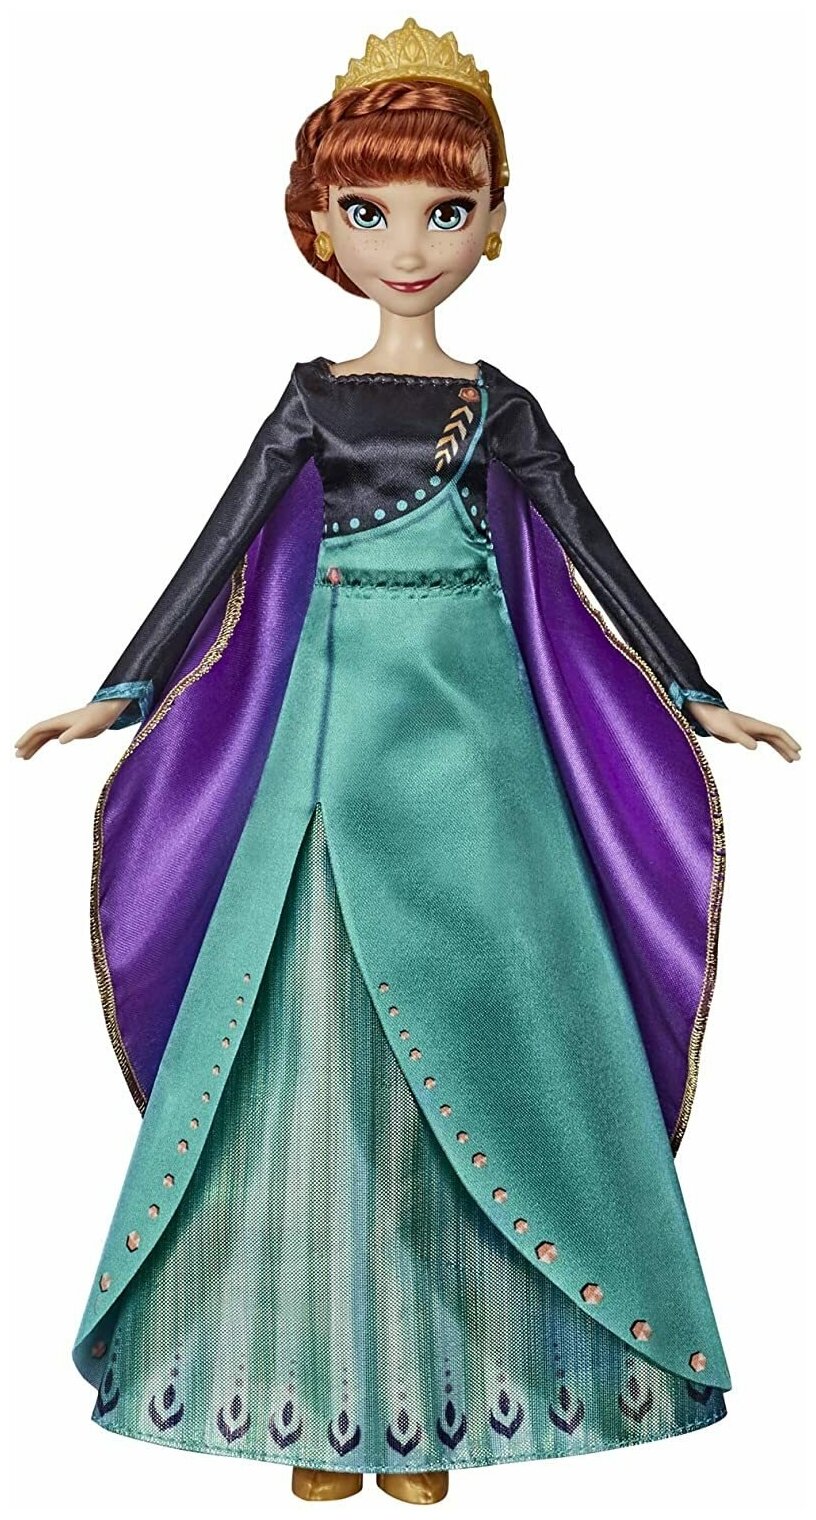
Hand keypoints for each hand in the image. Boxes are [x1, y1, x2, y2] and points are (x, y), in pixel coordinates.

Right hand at [14, 699, 131, 758]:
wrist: (107, 711)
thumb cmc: (98, 717)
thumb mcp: (87, 726)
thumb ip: (73, 733)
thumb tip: (59, 740)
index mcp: (60, 721)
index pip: (38, 729)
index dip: (27, 737)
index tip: (18, 746)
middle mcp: (58, 724)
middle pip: (37, 734)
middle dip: (27, 744)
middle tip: (17, 756)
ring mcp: (62, 727)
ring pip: (42, 737)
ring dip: (32, 746)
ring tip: (23, 757)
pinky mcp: (67, 731)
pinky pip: (49, 738)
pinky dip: (41, 745)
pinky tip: (36, 751)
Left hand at [687, 701, 801, 761]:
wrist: (707, 715)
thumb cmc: (717, 721)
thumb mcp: (729, 731)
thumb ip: (742, 738)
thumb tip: (756, 747)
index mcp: (755, 725)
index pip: (777, 733)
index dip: (788, 741)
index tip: (797, 750)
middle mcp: (756, 727)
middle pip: (777, 738)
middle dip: (788, 747)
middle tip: (797, 759)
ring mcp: (751, 731)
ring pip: (772, 740)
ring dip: (782, 749)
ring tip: (791, 760)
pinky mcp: (745, 735)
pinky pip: (764, 741)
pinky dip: (773, 747)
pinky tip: (777, 753)